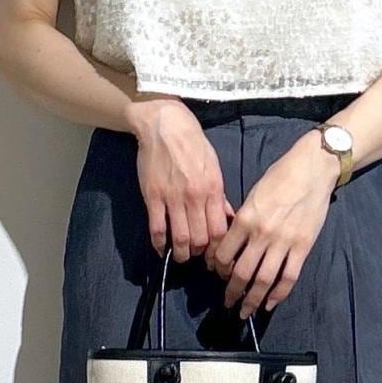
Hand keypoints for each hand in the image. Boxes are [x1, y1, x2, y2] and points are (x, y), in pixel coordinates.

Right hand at [130, 97, 233, 260]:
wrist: (166, 125)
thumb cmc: (193, 144)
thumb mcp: (214, 168)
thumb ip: (219, 196)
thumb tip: (227, 218)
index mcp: (213, 190)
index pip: (220, 230)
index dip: (218, 249)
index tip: (215, 256)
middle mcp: (195, 197)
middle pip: (201, 239)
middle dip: (200, 254)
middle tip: (198, 257)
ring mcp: (173, 198)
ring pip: (180, 238)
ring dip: (181, 253)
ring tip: (181, 255)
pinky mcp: (153, 196)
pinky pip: (156, 228)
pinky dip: (159, 243)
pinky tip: (161, 248)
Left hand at [205, 129, 338, 317]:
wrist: (313, 168)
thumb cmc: (281, 176)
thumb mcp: (253, 194)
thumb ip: (242, 219)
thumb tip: (232, 242)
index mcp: (245, 218)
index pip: (224, 253)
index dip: (218, 269)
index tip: (218, 275)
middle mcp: (261, 234)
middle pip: (241, 272)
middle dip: (232, 292)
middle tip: (227, 303)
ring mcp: (283, 242)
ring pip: (263, 280)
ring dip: (252, 300)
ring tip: (245, 311)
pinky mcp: (303, 246)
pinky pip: (288, 277)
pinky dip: (278, 294)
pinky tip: (270, 304)